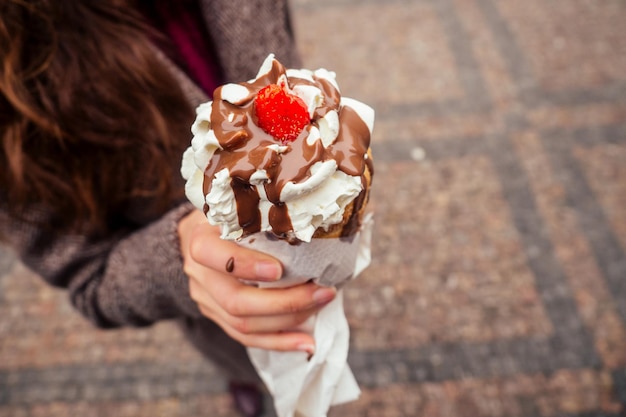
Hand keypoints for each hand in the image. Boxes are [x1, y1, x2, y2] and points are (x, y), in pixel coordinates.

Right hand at [178, 209, 335, 353]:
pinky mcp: (217, 317)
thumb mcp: (237, 204)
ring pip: (243, 324)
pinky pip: (246, 338)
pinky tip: (306, 343)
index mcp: (200, 240)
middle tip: (323, 292)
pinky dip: (279, 342)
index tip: (279, 269)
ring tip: (321, 308)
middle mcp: (199, 274)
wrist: (196, 237)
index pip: (213, 256)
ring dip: (287, 322)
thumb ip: (261, 212)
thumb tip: (312, 216)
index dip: (245, 266)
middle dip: (284, 302)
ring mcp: (206, 300)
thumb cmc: (228, 216)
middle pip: (235, 301)